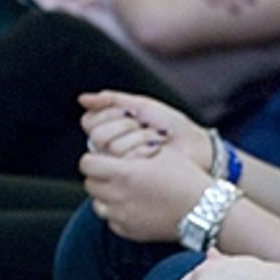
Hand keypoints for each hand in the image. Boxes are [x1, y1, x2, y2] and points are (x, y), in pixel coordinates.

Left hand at [79, 142, 211, 240]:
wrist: (206, 210)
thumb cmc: (187, 178)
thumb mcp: (162, 153)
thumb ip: (133, 148)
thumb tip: (116, 145)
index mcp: (123, 173)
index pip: (87, 164)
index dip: (94, 160)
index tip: (104, 160)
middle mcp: (118, 196)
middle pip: (90, 184)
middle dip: (100, 178)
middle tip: (116, 176)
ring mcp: (122, 216)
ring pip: (97, 205)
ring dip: (106, 197)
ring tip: (125, 193)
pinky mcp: (129, 231)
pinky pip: (112, 221)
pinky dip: (118, 214)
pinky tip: (136, 207)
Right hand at [80, 90, 211, 168]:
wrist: (196, 145)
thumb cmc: (172, 126)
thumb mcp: (143, 107)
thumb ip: (112, 100)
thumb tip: (82, 100)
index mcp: (111, 131)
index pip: (90, 122)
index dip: (111, 115)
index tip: (134, 115)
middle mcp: (111, 150)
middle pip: (99, 136)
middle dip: (128, 127)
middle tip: (148, 128)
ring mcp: (121, 167)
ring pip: (112, 149)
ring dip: (140, 139)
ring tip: (158, 141)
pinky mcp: (132, 180)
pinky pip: (123, 165)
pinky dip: (143, 153)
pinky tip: (157, 152)